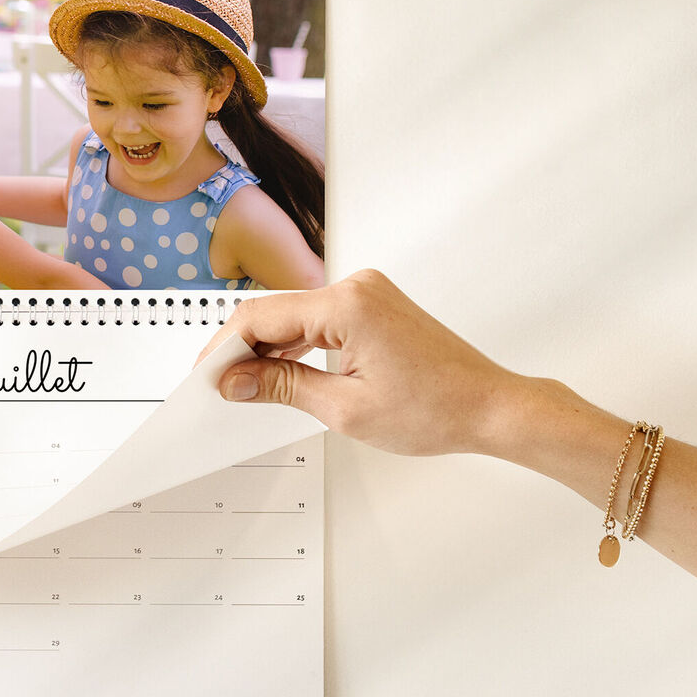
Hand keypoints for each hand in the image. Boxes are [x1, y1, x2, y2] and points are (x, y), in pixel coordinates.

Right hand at [198, 269, 517, 456]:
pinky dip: (295, 343)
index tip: (206, 376)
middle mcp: (357, 286)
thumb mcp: (344, 409)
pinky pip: (318, 318)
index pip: (261, 317)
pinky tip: (279, 370)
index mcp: (348, 304)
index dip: (225, 348)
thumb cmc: (437, 408)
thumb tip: (236, 381)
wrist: (490, 406)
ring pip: (294, 314)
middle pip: (274, 310)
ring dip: (267, 347)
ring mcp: (367, 293)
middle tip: (219, 386)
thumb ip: (281, 387)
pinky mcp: (374, 305)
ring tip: (245, 385)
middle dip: (241, 348)